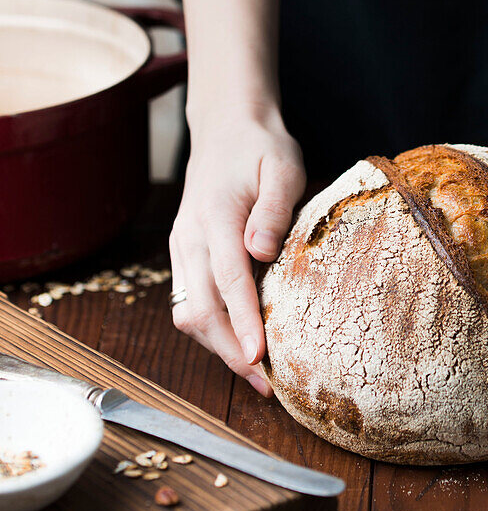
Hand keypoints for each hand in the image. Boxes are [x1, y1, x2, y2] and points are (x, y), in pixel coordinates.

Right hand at [168, 111, 305, 393]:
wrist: (225, 126)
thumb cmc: (261, 146)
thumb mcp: (283, 166)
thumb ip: (274, 209)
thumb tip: (261, 253)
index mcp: (215, 216)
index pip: (228, 281)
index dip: (243, 323)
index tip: (260, 357)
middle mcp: (189, 238)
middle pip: (199, 310)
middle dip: (230, 352)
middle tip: (268, 384)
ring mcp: (181, 248)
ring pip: (187, 312)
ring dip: (219, 346)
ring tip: (258, 374)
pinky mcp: (183, 254)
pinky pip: (188, 301)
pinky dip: (212, 329)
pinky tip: (240, 343)